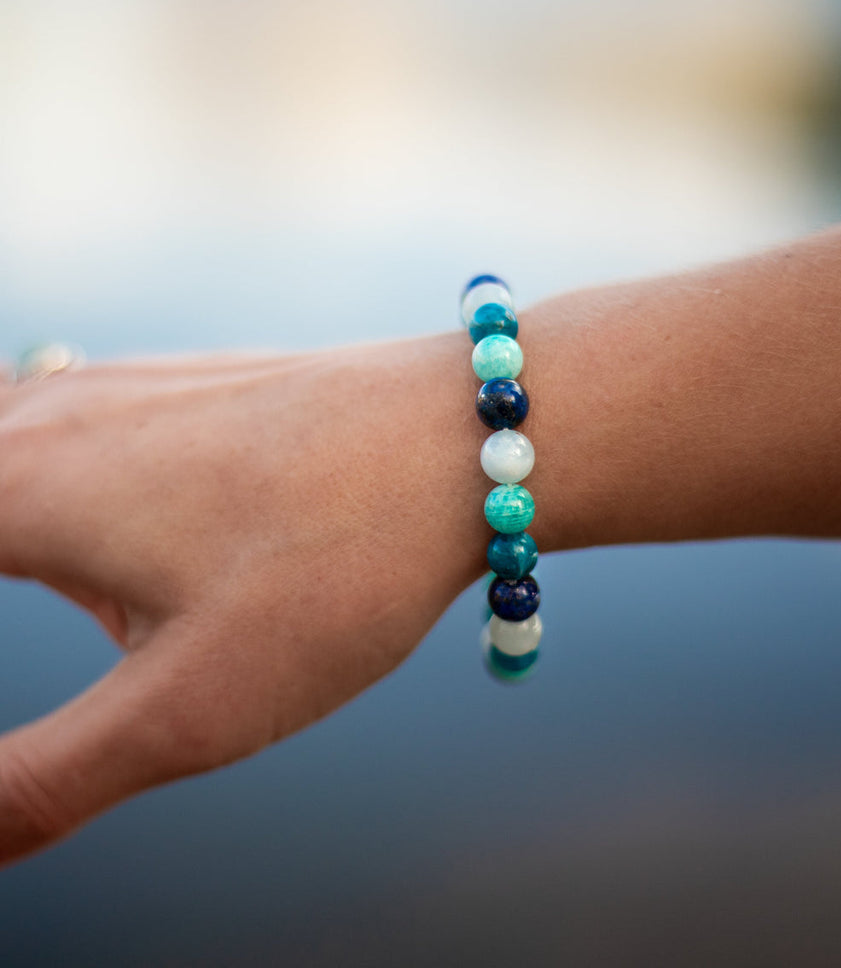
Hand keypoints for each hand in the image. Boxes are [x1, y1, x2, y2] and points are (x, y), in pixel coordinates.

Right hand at [0, 337, 484, 864]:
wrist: (468, 440)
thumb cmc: (341, 565)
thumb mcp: (189, 706)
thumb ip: (41, 781)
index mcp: (17, 489)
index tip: (7, 751)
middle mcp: (50, 414)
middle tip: (93, 646)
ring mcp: (121, 386)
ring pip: (5, 440)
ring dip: (9, 513)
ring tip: (46, 570)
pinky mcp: (185, 387)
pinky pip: (63, 422)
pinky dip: (34, 476)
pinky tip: (78, 512)